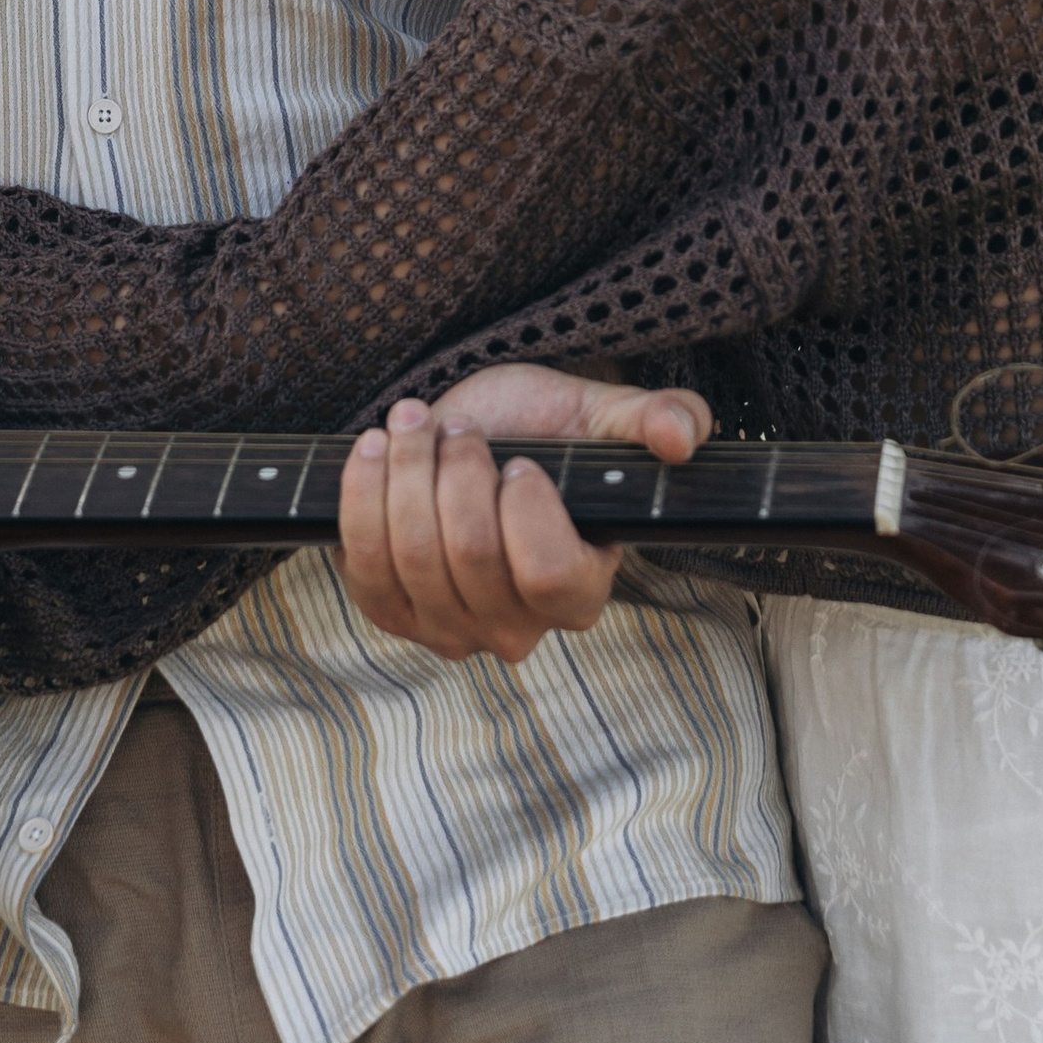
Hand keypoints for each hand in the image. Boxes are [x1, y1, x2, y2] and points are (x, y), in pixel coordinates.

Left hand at [338, 367, 710, 662]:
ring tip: (414, 425)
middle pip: (470, 557)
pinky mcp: (392, 612)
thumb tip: (680, 439)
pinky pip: (364, 567)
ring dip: (405, 473)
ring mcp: (449, 629)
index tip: (517, 460)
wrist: (470, 435)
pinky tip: (375, 450)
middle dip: (454, 471)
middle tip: (457, 427)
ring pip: (413, 557)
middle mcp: (517, 628)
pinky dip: (362, 498)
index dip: (525, 508)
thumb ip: (657, 417)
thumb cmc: (543, 430)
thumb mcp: (602, 412)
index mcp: (581, 592)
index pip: (548, 574)